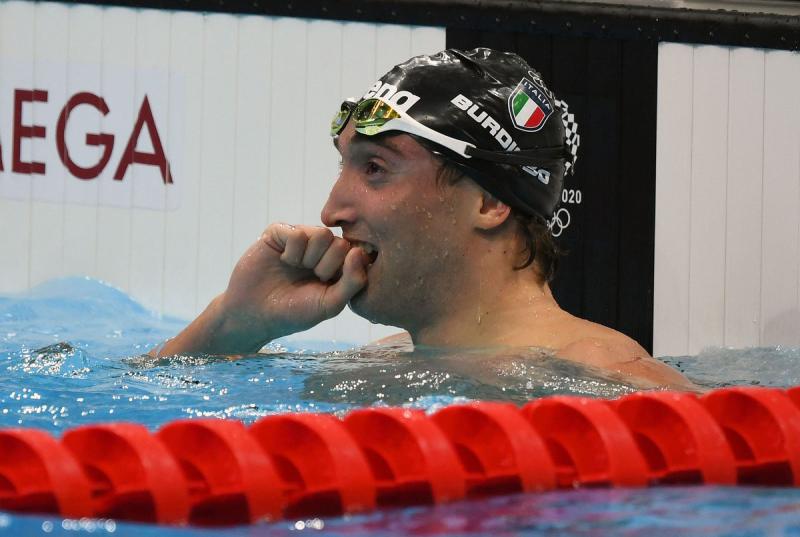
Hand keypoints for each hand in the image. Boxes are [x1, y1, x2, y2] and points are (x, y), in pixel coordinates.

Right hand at [214, 223, 368, 349]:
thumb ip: (353, 282)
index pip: (355, 254)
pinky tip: (283, 260)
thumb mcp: (329, 304)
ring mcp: (301, 239)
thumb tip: (359, 252)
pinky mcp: (280, 232)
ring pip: (322, 234)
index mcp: (337, 265)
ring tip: (297, 268)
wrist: (253, 314)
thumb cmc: (293, 312)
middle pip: (340, 243)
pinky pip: (297, 233)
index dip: (343, 271)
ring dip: (309, 258)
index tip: (327, 285)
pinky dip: (292, 251)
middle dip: (326, 266)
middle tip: (311, 277)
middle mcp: (321, 250)